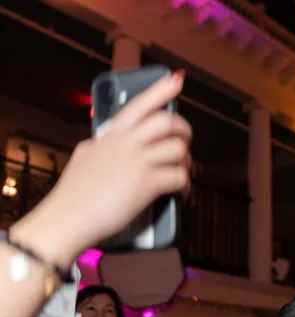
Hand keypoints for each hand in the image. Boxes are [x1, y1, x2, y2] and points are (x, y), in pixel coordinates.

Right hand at [11, 70, 191, 268]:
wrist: (68, 218)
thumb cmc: (74, 194)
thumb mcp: (84, 158)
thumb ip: (100, 146)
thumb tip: (102, 143)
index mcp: (110, 136)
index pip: (138, 106)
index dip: (160, 91)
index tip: (176, 80)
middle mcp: (125, 144)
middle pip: (166, 123)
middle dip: (183, 130)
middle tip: (185, 140)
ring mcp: (137, 162)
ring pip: (178, 149)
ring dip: (186, 161)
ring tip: (181, 171)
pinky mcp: (146, 183)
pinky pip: (179, 177)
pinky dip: (185, 186)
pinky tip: (179, 193)